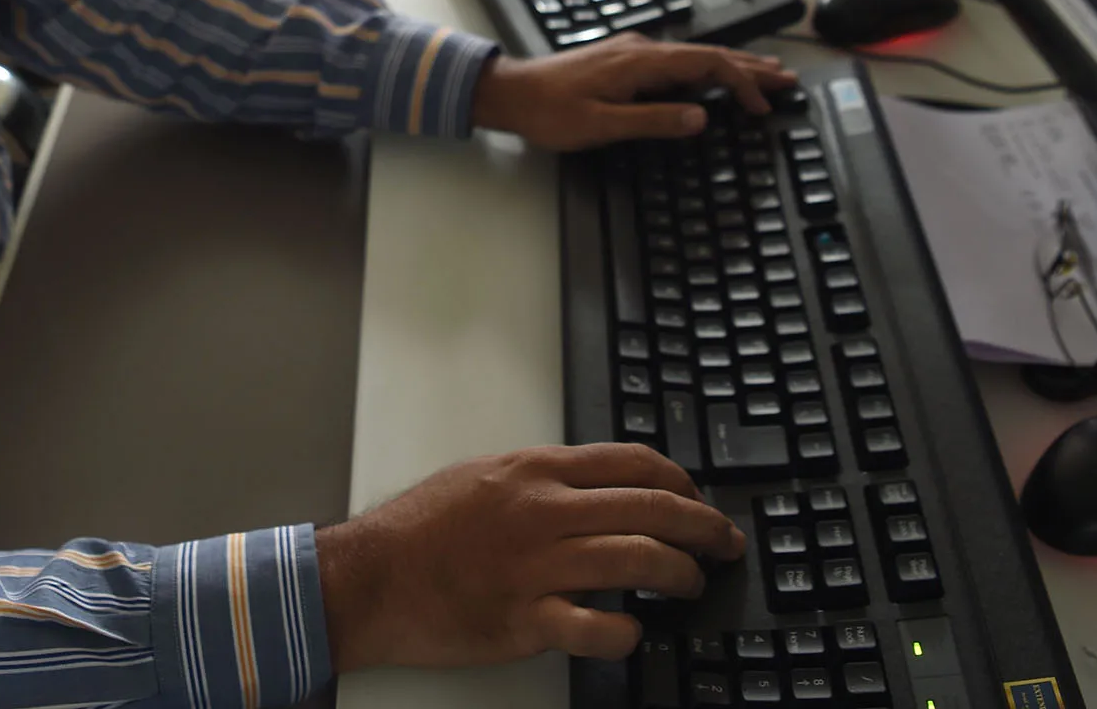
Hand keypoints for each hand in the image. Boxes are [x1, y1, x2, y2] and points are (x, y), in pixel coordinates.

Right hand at [318, 443, 742, 671]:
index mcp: (536, 470)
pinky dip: (625, 631)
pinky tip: (633, 632)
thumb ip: (542, 478)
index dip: (682, 481)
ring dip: (679, 575)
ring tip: (691, 585)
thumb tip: (598, 485)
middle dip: (703, 527)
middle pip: (650, 508)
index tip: (699, 499)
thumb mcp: (484, 475)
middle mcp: (543, 511)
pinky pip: (594, 625)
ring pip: (636, 560)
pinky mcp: (524, 619)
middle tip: (724, 544)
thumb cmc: (421, 528)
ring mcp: (536, 566)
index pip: (633, 463)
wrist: (372, 577)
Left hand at [470, 34, 794, 150]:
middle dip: (750, 67)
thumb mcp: (601, 125)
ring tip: (764, 73)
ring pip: (695, 56)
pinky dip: (706, 67)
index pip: (708, 66)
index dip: (742, 84)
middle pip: (709, 55)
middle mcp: (642, 50)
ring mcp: (633, 52)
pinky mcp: (624, 59)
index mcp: (642, 63)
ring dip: (732, 65)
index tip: (764, 106)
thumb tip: (700, 119)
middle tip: (787, 78)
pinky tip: (712, 76)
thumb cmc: (549, 112)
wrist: (509, 92)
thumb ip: (653, 121)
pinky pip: (678, 60)